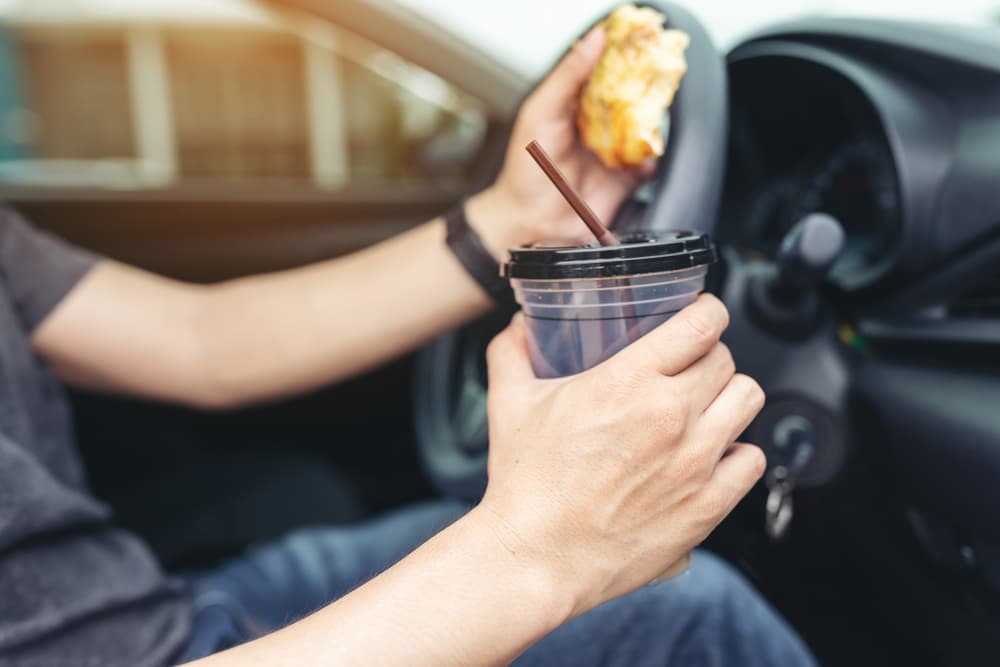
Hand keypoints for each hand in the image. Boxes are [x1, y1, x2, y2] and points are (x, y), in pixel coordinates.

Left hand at [466, 26, 654, 259]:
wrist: (531, 223)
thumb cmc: (525, 170)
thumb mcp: (542, 112)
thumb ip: (568, 75)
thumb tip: (594, 39)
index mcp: (573, 106)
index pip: (603, 72)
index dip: (621, 57)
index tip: (639, 41)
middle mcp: (594, 128)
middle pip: (629, 99)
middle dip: (644, 87)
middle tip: (657, 74)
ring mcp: (609, 154)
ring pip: (643, 130)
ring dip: (652, 122)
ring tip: (655, 113)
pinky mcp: (622, 182)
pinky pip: (648, 165)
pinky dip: (652, 159)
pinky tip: (647, 155)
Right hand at [478, 295, 765, 616]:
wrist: (537, 557)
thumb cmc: (526, 485)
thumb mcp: (510, 403)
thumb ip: (512, 352)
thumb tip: (520, 325)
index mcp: (628, 381)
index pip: (702, 322)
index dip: (707, 311)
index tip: (700, 316)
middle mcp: (671, 415)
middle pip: (725, 358)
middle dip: (706, 357)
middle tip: (685, 371)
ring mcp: (696, 461)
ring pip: (748, 399)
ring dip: (728, 398)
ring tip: (704, 408)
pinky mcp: (708, 504)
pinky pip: (753, 459)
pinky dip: (737, 453)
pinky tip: (710, 455)